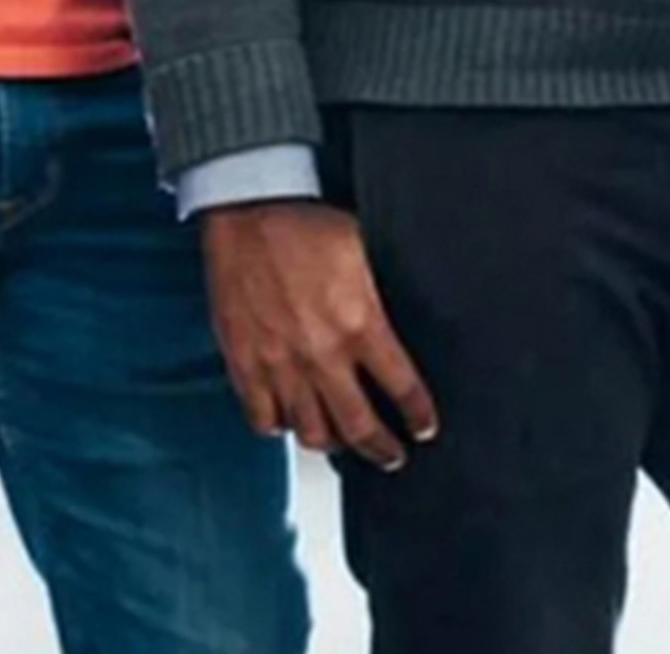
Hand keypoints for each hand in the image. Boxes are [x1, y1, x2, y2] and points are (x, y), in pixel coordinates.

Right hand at [199, 200, 439, 469]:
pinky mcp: (244, 364)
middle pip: (359, 425)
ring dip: (334, 444)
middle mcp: (322, 353)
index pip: (402, 387)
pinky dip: (280, 427)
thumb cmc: (307, 225)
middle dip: (382, 448)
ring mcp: (280, 364)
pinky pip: (263, 417)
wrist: (248, 212)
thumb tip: (399, 324)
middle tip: (393, 456)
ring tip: (345, 445)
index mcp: (360, 322)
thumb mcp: (366, 254)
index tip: (425, 429)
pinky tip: (291, 422)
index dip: (418, 414)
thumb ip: (379, 300)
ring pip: (311, 431)